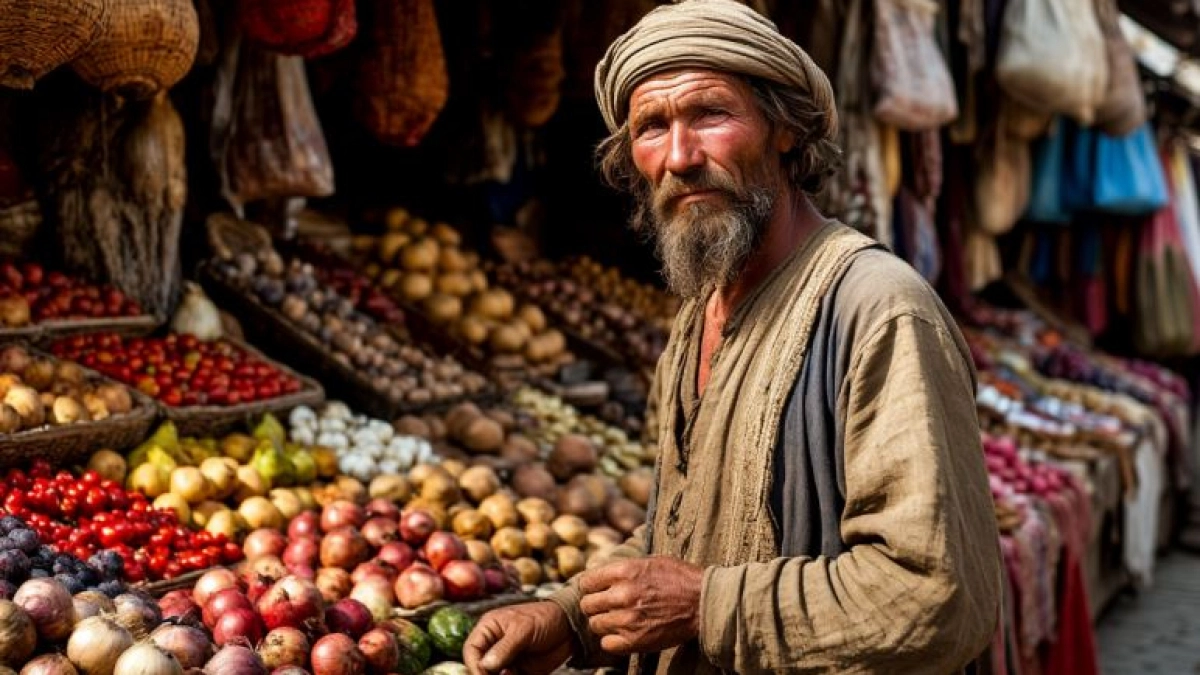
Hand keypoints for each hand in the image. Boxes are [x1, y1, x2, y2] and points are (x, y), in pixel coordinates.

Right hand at [464, 601, 572, 674]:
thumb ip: (504, 648)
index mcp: (490, 628)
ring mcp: (507, 659)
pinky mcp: (520, 671)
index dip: (474, 666)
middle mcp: (495, 645)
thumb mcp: (524, 629)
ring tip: (515, 673)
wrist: (571, 626)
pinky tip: (522, 674)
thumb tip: (484, 666)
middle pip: (480, 667)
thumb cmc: (546, 617)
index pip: (472, 650)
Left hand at [577, 556, 703, 654]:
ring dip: (603, 623)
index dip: (591, 586)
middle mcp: (622, 594)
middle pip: (587, 604)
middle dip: (595, 605)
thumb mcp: (651, 561)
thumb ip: (624, 568)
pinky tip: (622, 634)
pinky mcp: (636, 640)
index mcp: (625, 571)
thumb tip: (602, 573)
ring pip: (595, 625)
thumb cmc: (680, 579)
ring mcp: (628, 619)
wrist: (703, 603)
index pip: (586, 581)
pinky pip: (607, 644)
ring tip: (617, 620)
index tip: (597, 590)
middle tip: (606, 607)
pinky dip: (612, 640)